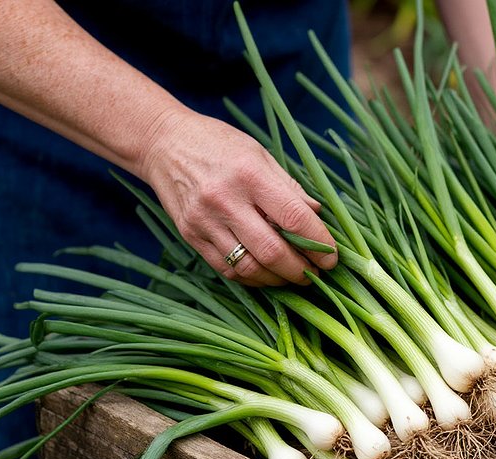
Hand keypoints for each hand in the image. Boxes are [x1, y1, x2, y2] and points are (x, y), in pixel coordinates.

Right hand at [139, 109, 336, 286]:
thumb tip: (317, 216)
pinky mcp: (190, 236)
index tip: (331, 257)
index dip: (318, 243)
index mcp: (250, 175)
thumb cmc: (219, 145)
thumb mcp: (260, 154)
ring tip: (293, 276)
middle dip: (300, 270)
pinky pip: (226, 269)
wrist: (163, 143)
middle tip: (316, 274)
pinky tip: (266, 274)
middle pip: (272, 251)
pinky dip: (252, 277)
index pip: (293, 218)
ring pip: (248, 267)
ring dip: (277, 279)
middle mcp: (225, 200)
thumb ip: (289, 188)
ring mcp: (204, 221)